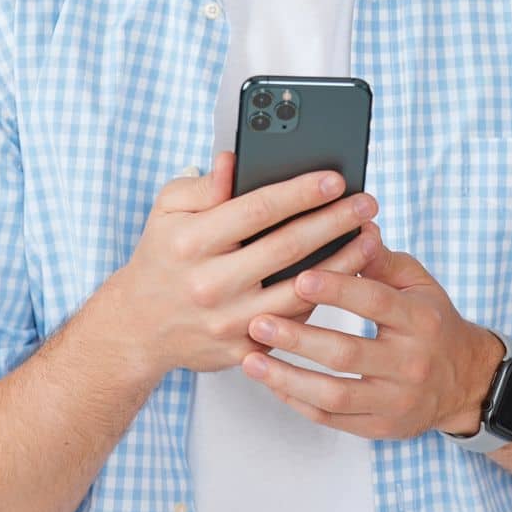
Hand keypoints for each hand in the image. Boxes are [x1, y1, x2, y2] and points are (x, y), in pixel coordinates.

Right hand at [115, 150, 381, 380]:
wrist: (139, 327)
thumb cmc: (162, 256)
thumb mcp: (167, 210)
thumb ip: (204, 185)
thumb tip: (235, 159)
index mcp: (192, 242)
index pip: (257, 210)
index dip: (300, 192)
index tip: (336, 178)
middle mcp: (211, 283)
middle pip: (287, 248)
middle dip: (334, 222)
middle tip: (367, 203)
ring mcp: (229, 322)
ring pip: (301, 291)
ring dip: (343, 263)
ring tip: (371, 237)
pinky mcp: (245, 351)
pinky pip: (295, 323)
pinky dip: (326, 299)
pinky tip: (349, 275)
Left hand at [240, 235, 489, 439]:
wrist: (465, 381)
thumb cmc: (431, 321)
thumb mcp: (417, 283)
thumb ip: (382, 260)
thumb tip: (353, 229)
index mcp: (420, 320)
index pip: (375, 303)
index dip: (337, 290)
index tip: (299, 277)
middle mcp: (411, 363)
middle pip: (347, 352)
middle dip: (298, 337)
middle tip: (258, 320)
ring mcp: (396, 400)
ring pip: (335, 393)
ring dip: (288, 377)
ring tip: (251, 359)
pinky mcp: (381, 427)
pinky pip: (333, 418)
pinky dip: (298, 401)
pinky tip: (271, 383)